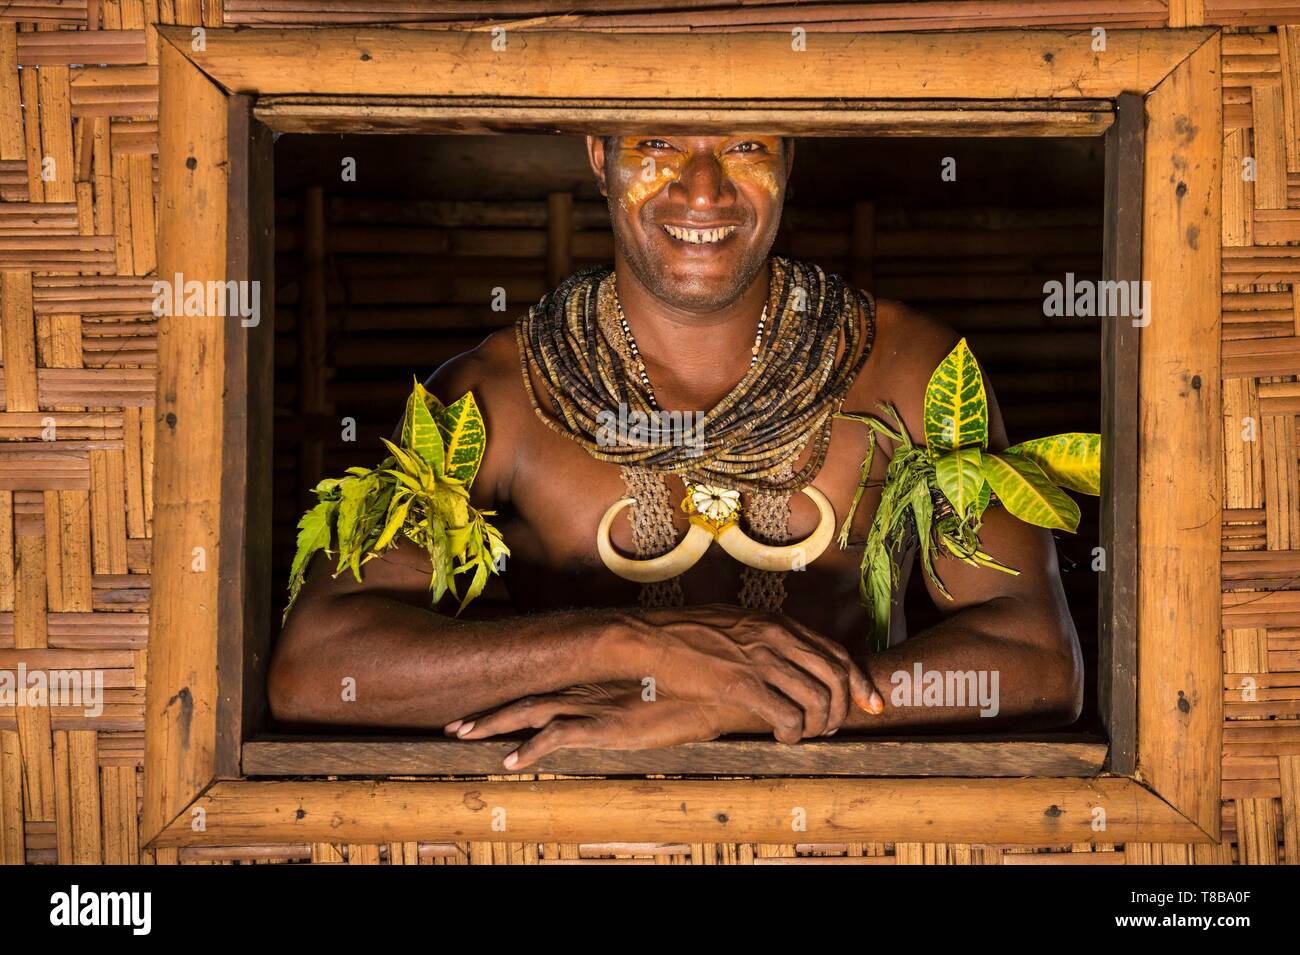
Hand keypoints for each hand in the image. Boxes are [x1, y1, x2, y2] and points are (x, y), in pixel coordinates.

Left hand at [445, 682, 749, 769]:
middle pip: (525, 696)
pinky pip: (559, 737)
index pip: (543, 681)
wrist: (716, 685)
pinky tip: (510, 762)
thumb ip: (632, 694)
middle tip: (453, 723)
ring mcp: (594, 705)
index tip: (481, 704)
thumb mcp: (654, 691)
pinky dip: (531, 749)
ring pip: (530, 711)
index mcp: (594, 678)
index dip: (510, 693)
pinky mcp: (606, 726)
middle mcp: (586, 686)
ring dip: (495, 725)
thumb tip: (624, 702)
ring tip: (464, 734)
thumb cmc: (692, 688)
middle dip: (488, 711)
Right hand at [609, 603, 883, 742]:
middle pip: (834, 676)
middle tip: (832, 728)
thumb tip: (784, 660)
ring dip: (817, 725)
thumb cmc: (686, 634)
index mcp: (777, 623)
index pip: (835, 651)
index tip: (868, 702)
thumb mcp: (735, 624)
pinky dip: (793, 733)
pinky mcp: (743, 684)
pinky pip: (787, 715)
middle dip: (842, 708)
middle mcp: (776, 637)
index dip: (857, 681)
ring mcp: (761, 659)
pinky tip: (781, 737)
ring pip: (816, 699)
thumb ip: (764, 638)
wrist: (650, 639)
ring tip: (802, 734)